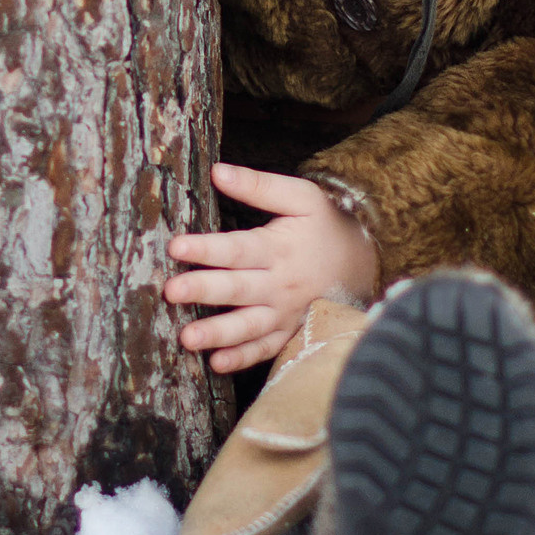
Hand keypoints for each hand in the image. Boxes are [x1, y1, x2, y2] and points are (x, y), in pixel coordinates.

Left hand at [163, 163, 379, 373]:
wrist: (363, 261)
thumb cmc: (325, 225)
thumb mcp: (301, 197)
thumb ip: (259, 186)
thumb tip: (218, 171)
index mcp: (279, 248)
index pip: (237, 249)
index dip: (206, 248)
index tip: (175, 247)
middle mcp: (280, 284)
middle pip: (237, 289)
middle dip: (203, 291)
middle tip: (171, 292)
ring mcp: (285, 313)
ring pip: (248, 326)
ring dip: (217, 333)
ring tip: (186, 338)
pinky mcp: (289, 332)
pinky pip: (265, 349)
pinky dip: (243, 358)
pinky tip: (216, 363)